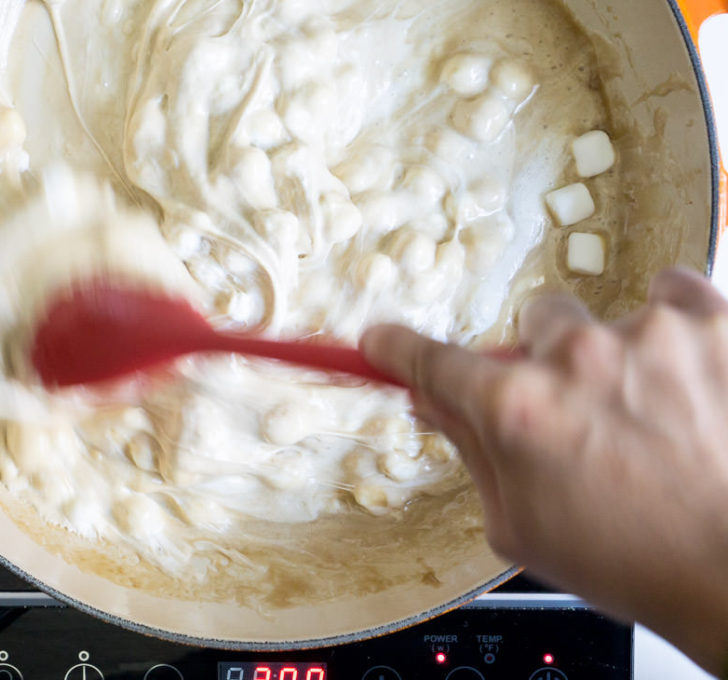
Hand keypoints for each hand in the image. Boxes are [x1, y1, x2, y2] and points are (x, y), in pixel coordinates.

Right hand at [362, 268, 727, 674]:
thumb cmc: (634, 561)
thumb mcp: (522, 525)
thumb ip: (474, 451)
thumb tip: (437, 402)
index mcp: (516, 410)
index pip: (432, 361)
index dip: (397, 349)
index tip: (382, 339)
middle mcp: (575, 357)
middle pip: (534, 322)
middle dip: (548, 359)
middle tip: (580, 408)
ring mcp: (649, 333)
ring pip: (606, 315)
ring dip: (617, 353)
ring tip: (653, 410)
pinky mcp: (713, 323)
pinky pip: (676, 290)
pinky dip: (676, 326)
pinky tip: (687, 375)